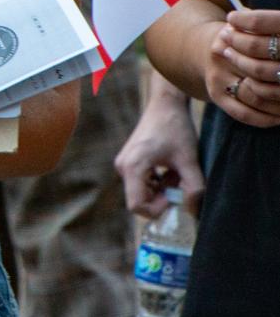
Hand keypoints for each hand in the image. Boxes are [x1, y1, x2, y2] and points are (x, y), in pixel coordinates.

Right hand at [114, 87, 203, 216]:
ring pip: (143, 191)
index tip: (174, 197)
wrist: (165, 104)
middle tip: (179, 184)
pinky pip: (142, 182)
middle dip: (162, 198)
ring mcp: (124, 163)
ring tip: (177, 174)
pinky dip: (158, 181)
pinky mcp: (129, 160)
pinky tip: (170, 169)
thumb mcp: (189, 161)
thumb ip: (193, 189)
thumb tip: (192, 212)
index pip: (137, 206)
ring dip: (162, 189)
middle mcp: (123, 167)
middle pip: (140, 199)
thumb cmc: (176, 129)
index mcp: (132, 167)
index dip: (158, 209)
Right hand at [205, 7, 279, 126]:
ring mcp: (217, 76)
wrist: (203, 48)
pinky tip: (278, 118)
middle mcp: (222, 54)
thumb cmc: (241, 36)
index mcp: (233, 35)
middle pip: (262, 74)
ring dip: (279, 107)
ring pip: (255, 97)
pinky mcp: (216, 94)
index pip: (266, 52)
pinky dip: (264, 119)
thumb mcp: (251, 27)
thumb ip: (268, 32)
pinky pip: (243, 113)